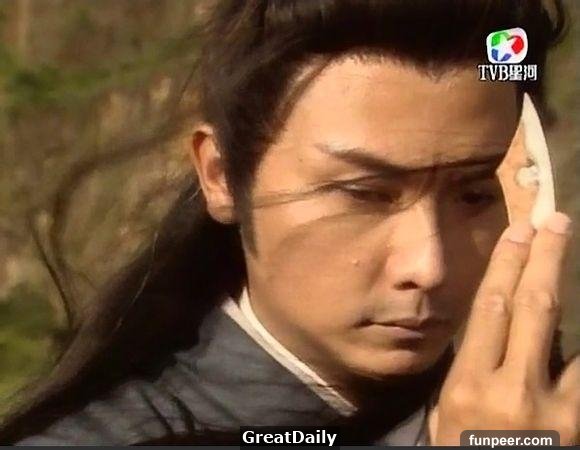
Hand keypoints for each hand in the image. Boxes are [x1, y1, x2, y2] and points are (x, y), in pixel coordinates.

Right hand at [429, 212, 578, 444]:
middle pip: (529, 307)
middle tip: (554, 221)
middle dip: (542, 259)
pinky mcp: (579, 420)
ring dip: (566, 286)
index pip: (490, 310)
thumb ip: (469, 371)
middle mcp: (510, 387)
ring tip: (570, 249)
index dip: (506, 266)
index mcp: (468, 384)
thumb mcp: (449, 415)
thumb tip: (491, 329)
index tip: (517, 234)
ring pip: (563, 330)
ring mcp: (552, 404)